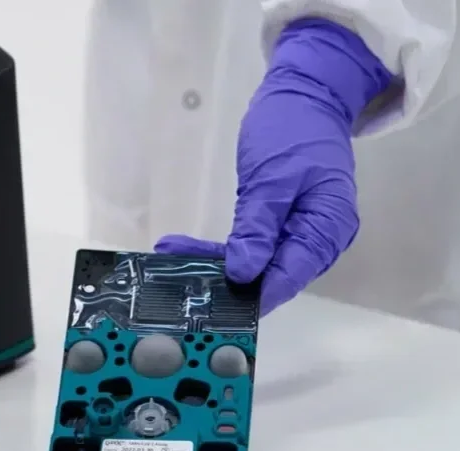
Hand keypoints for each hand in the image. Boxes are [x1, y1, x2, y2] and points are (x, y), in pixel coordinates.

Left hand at [156, 19, 392, 315]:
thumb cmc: (292, 129)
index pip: (288, 276)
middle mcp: (319, 239)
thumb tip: (243, 273)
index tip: (212, 306)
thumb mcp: (272, 177)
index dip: (252, 295)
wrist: (306, 94)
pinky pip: (254, 244)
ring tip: (171, 255)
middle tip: (176, 280)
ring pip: (258, 262)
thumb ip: (258, 228)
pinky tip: (186, 247)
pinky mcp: (283, 223)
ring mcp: (302, 232)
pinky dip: (223, 247)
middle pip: (272, 274)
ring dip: (217, 263)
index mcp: (328, 228)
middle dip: (225, 280)